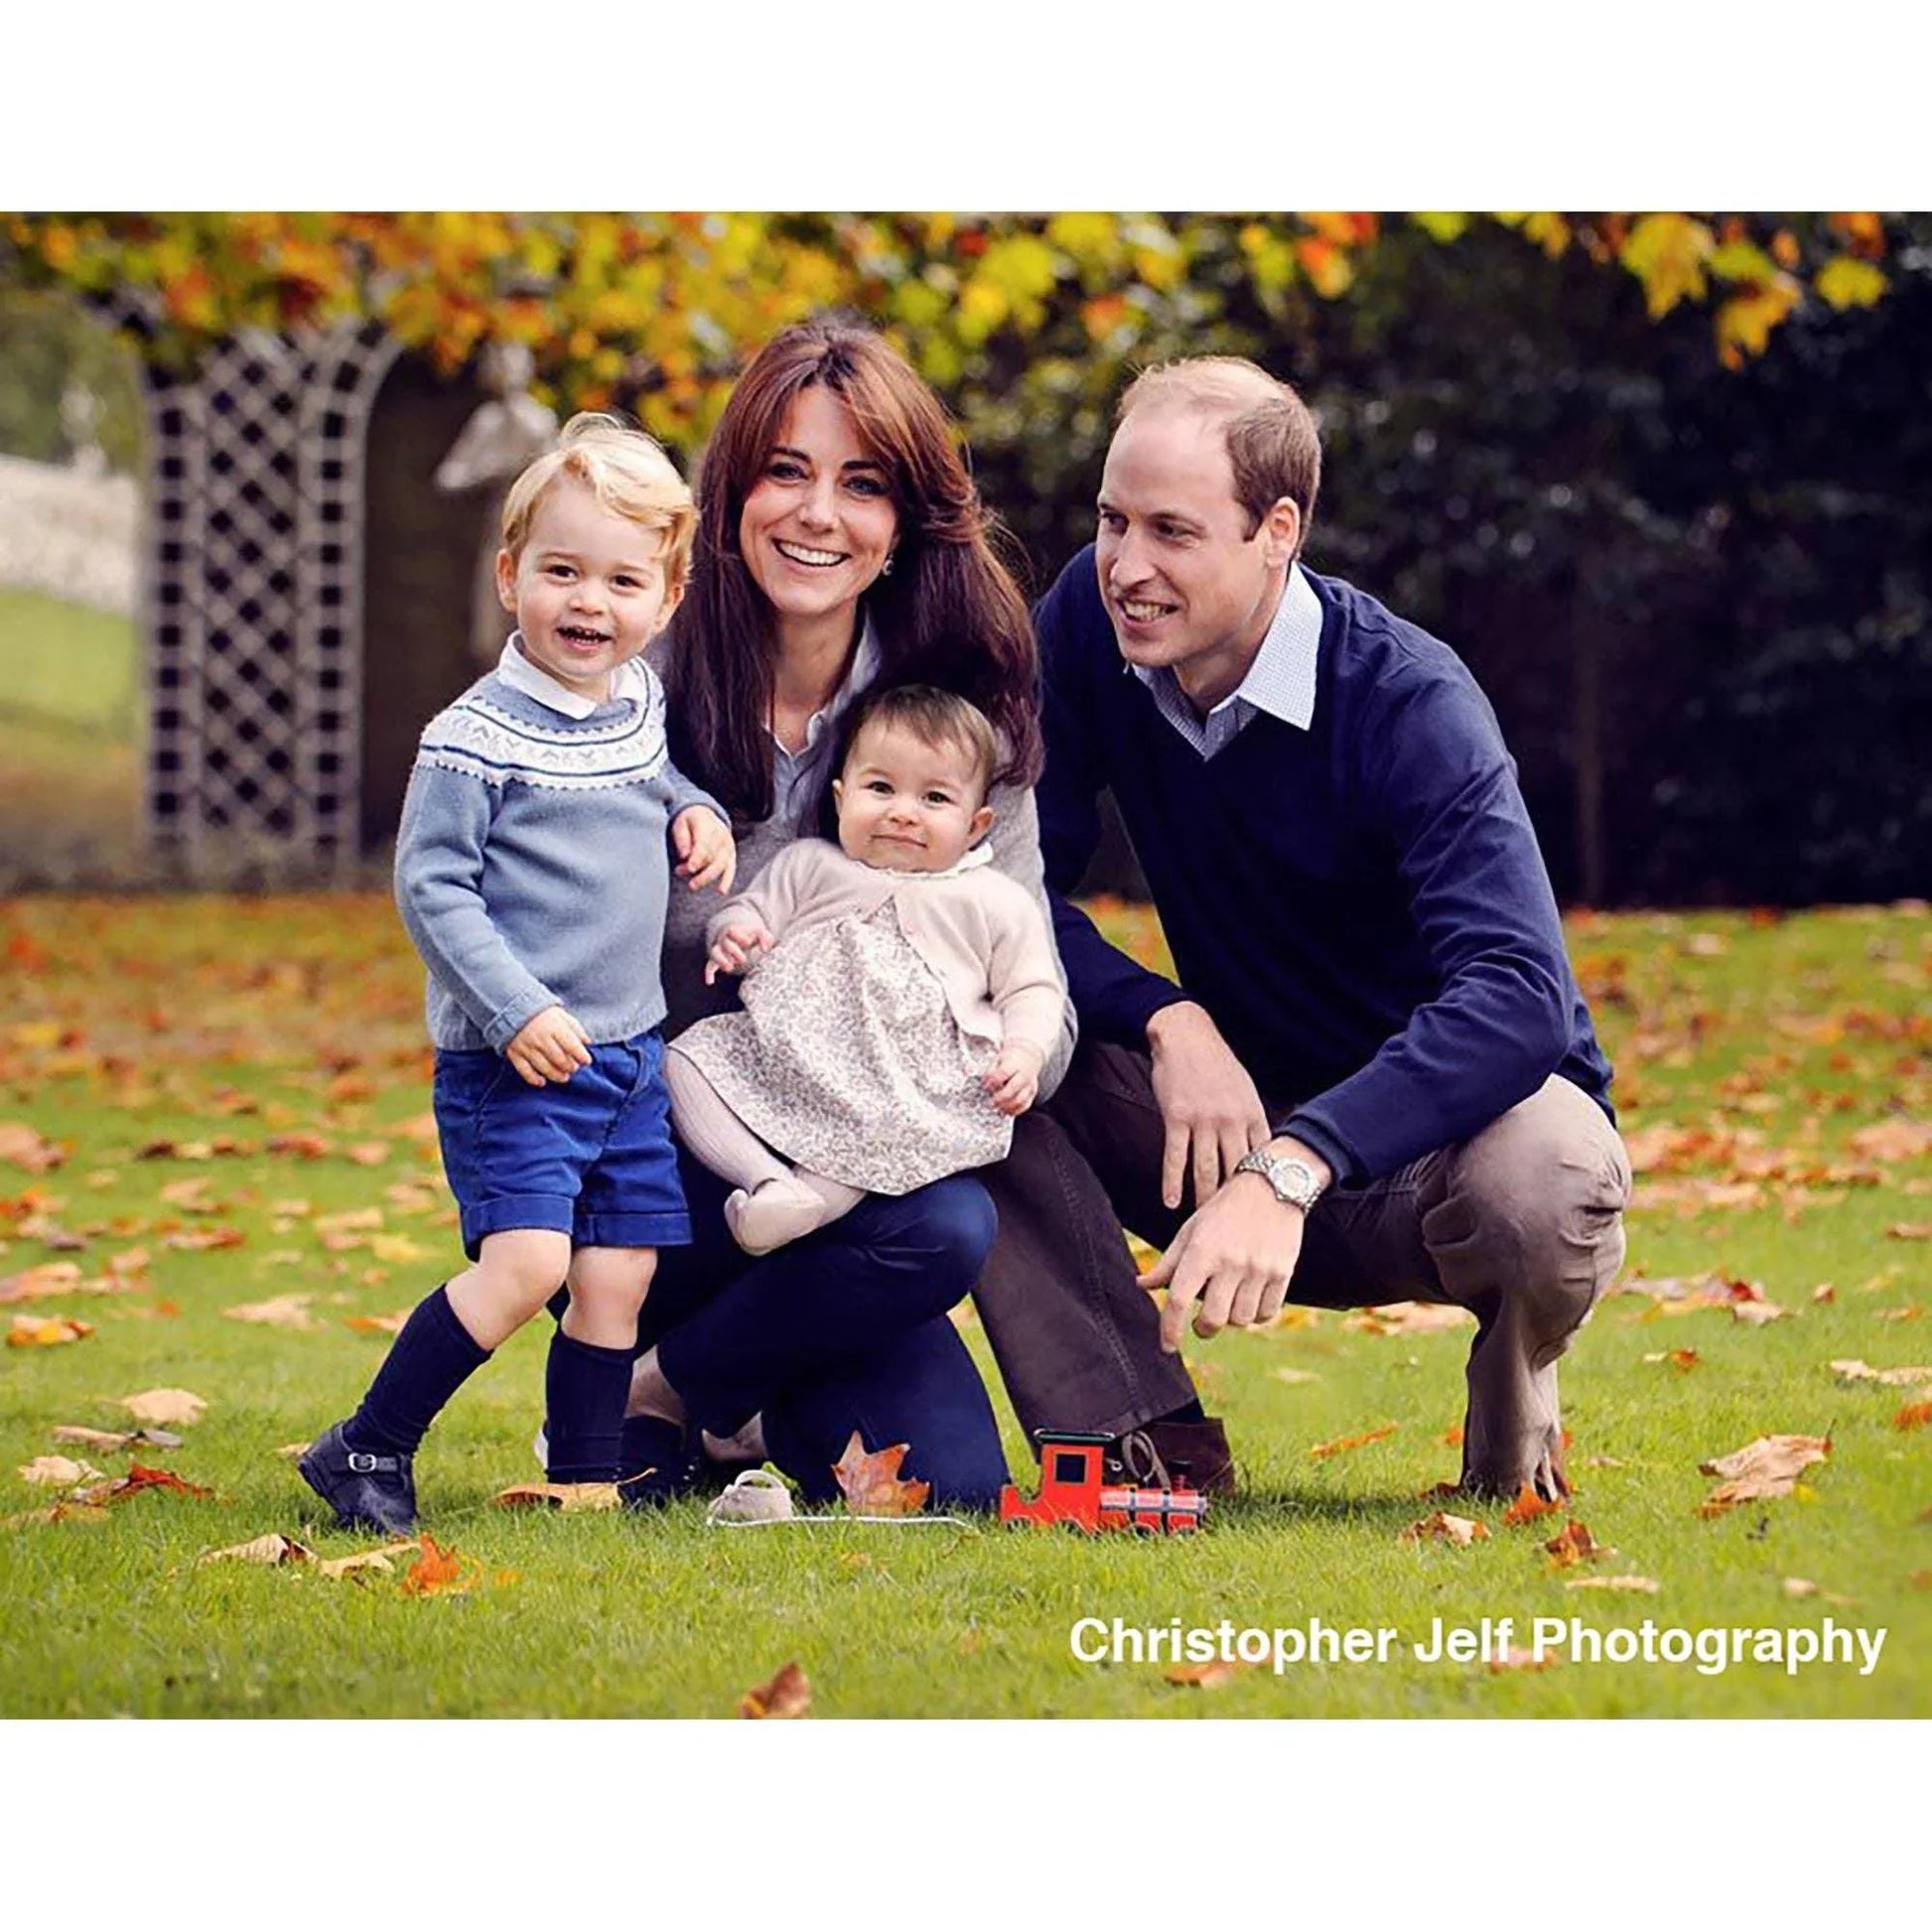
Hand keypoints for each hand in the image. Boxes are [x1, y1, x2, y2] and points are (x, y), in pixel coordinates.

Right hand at [506, 1005, 591, 1086]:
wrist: (514, 1008)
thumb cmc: (543, 1014)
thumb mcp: (562, 1016)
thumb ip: (576, 1029)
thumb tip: (587, 1042)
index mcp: (555, 1027)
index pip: (572, 1045)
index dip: (581, 1056)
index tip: (586, 1061)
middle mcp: (541, 1038)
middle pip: (559, 1059)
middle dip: (569, 1067)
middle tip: (574, 1068)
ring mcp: (526, 1047)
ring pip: (544, 1067)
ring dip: (556, 1075)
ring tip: (564, 1077)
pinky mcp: (515, 1053)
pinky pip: (524, 1070)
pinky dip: (533, 1079)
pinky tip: (542, 1082)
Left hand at [673, 807, 736, 894]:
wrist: (705, 815)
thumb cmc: (689, 822)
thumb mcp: (680, 824)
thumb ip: (682, 839)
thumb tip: (684, 855)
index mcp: (707, 826)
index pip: (703, 845)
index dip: (697, 858)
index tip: (690, 868)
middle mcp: (721, 835)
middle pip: (712, 857)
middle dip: (700, 871)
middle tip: (688, 882)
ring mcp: (728, 846)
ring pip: (720, 865)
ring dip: (707, 877)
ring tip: (693, 885)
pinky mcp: (731, 855)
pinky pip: (730, 869)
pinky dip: (727, 880)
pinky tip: (720, 891)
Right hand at [704, 920, 773, 984]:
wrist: (738, 936)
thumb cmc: (750, 934)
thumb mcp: (759, 932)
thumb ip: (764, 937)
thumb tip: (765, 949)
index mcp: (734, 930)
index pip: (731, 930)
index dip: (739, 936)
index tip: (748, 942)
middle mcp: (724, 939)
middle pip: (725, 943)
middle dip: (734, 951)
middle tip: (744, 959)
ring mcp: (720, 949)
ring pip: (715, 953)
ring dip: (721, 960)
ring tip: (730, 968)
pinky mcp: (717, 960)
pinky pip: (710, 965)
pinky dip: (709, 973)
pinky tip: (710, 982)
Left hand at [982, 1040, 1043, 1116]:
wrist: (1028, 1057)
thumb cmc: (1011, 1059)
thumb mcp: (998, 1059)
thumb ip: (991, 1071)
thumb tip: (985, 1083)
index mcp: (1014, 1063)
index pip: (1004, 1072)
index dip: (994, 1081)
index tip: (986, 1087)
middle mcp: (1024, 1074)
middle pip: (1013, 1088)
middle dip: (1000, 1097)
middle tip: (990, 1103)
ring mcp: (1029, 1084)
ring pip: (1020, 1099)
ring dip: (1007, 1106)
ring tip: (998, 1108)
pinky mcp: (1032, 1092)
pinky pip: (1026, 1104)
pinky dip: (1016, 1110)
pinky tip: (1007, 1112)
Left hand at [1138, 1170, 1306, 1350]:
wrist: (1271, 1187)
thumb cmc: (1223, 1211)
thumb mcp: (1191, 1231)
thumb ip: (1168, 1263)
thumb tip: (1141, 1285)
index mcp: (1202, 1250)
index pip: (1179, 1299)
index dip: (1169, 1329)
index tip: (1167, 1347)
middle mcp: (1231, 1262)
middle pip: (1213, 1320)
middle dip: (1202, 1329)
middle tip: (1200, 1324)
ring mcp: (1259, 1269)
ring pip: (1240, 1320)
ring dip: (1231, 1320)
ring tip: (1228, 1302)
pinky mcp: (1283, 1272)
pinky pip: (1266, 1313)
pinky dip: (1255, 1315)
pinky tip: (1248, 1301)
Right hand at [1146, 1002, 1270, 1212]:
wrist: (1186, 1035)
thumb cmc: (1215, 1064)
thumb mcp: (1244, 1089)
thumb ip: (1250, 1120)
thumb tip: (1260, 1150)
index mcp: (1251, 1114)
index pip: (1261, 1159)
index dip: (1261, 1185)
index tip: (1261, 1210)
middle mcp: (1231, 1120)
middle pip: (1235, 1171)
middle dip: (1234, 1201)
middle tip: (1233, 1227)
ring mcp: (1204, 1119)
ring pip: (1206, 1169)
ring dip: (1203, 1199)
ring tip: (1202, 1222)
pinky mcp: (1177, 1117)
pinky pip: (1175, 1157)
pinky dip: (1172, 1183)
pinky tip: (1170, 1201)